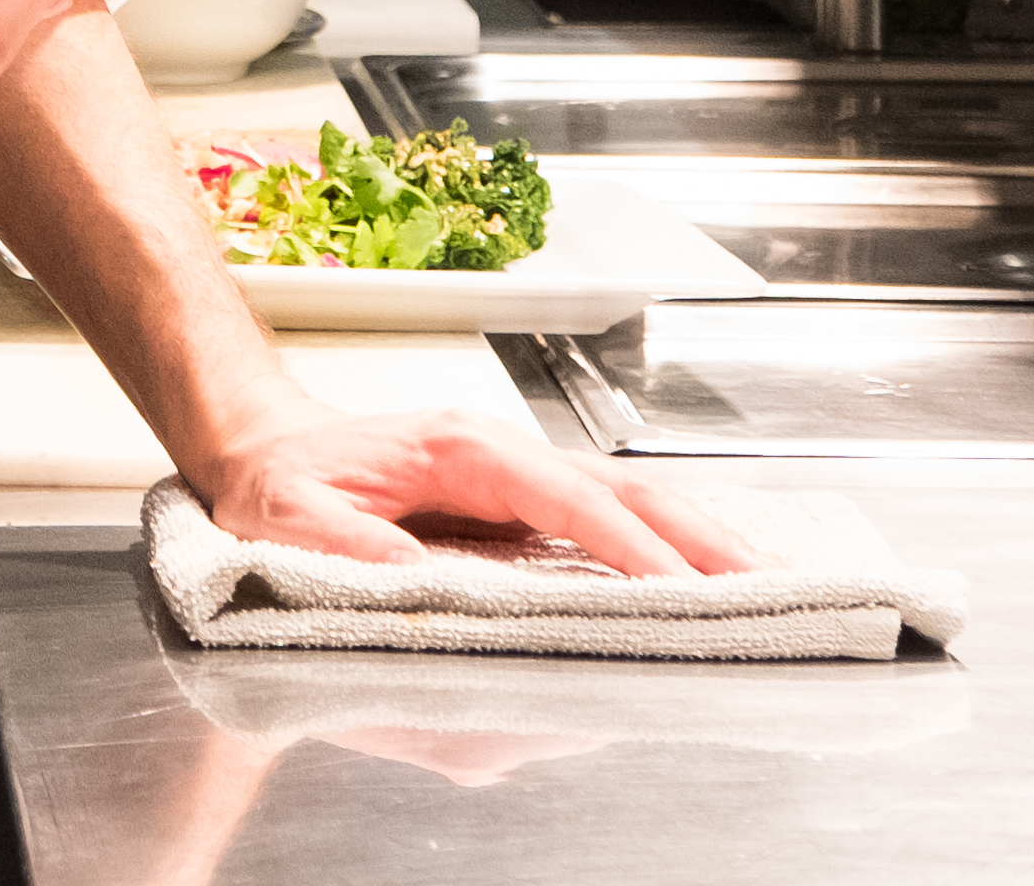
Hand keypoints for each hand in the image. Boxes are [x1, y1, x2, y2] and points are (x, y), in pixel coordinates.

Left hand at [198, 406, 772, 578]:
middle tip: (769, 583)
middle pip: (623, 493)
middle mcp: (504, 455)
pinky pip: (604, 527)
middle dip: (700, 536)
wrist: (263, 444)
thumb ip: (351, 548)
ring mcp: (519, 479)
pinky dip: (662, 551)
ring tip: (766, 584)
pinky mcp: (523, 507)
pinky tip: (703, 582)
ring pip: (627, 506)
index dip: (628, 547)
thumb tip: (418, 582)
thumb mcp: (291, 516)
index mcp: (461, 450)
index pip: (567, 500)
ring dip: (697, 543)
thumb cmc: (279, 479)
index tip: (682, 589)